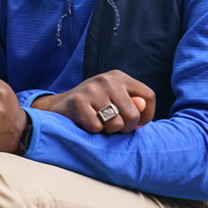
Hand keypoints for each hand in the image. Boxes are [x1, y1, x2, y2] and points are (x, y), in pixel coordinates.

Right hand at [33, 70, 153, 133]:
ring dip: (108, 130)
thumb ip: (133, 105)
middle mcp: (107, 79)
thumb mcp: (116, 102)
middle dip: (126, 128)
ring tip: (99, 122)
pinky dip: (93, 130)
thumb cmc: (94, 107)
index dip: (147, 115)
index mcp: (119, 77)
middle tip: (114, 126)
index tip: (137, 123)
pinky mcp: (78, 101)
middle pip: (133, 114)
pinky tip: (85, 122)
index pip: (148, 96)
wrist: (59, 106)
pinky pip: (97, 127)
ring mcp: (91, 89)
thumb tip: (140, 107)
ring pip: (116, 124)